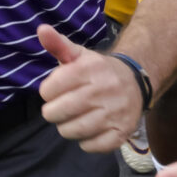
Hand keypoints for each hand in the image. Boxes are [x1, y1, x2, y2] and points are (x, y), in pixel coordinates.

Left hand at [34, 24, 145, 151]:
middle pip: (58, 112)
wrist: (135, 82)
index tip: (54, 91)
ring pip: (73, 131)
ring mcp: (114, 113)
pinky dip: (86, 142)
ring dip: (67, 128)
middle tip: (60, 108)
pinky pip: (91, 146)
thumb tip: (41, 29)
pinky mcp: (121, 133)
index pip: (49, 89)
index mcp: (89, 69)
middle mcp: (103, 90)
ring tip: (73, 119)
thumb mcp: (79, 55)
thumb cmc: (98, 71)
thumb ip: (58, 44)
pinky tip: (90, 130)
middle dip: (53, 112)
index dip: (47, 93)